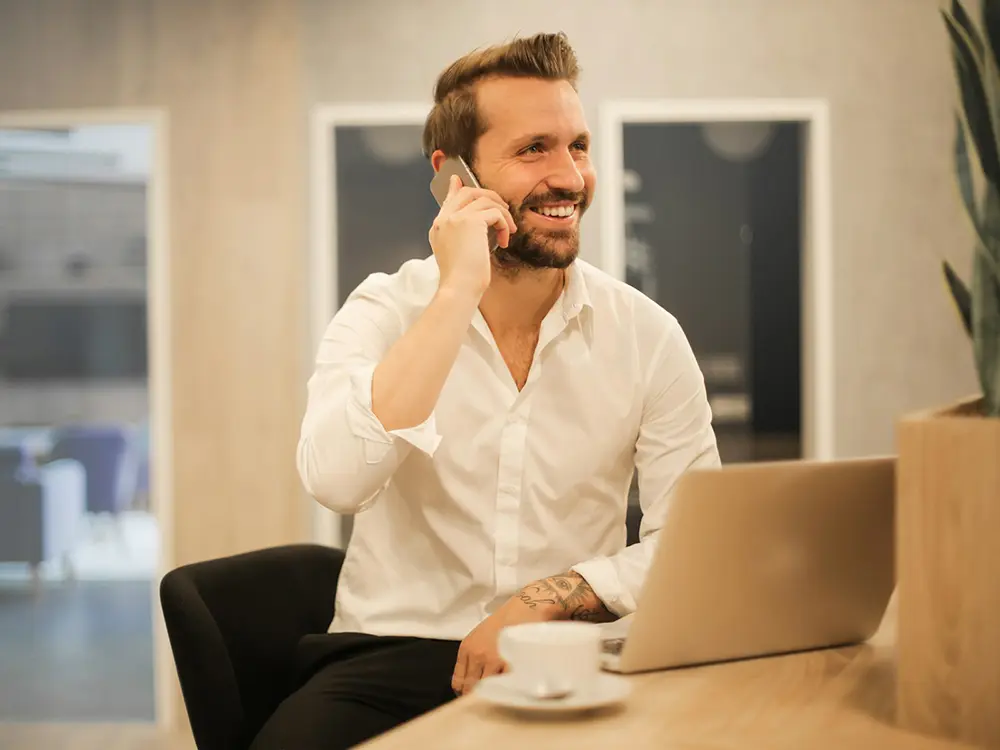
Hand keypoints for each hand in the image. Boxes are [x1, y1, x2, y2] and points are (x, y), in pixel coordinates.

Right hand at [429, 174, 515, 297]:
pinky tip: (505, 239)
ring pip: (484, 199)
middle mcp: (444, 219)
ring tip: (508, 230)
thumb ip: (463, 236)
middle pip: (467, 192)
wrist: (459, 288)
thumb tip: (479, 225)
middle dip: (488, 196)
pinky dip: (504, 223)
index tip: (458, 180)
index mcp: (438, 227)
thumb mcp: (458, 254)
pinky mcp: (470, 221)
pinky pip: (495, 212)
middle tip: (502, 208)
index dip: (456, 188)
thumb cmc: (461, 279)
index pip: (449, 199)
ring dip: (502, 213)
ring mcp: (456, 218)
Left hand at [451, 596, 547, 696]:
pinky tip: (510, 686)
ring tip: (499, 692)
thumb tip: (469, 685)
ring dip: (492, 692)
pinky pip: (503, 685)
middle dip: (477, 696)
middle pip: (470, 689)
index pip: (458, 682)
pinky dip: (505, 688)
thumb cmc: (503, 623)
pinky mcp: (509, 662)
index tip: (472, 695)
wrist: (523, 608)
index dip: (464, 692)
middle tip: (487, 698)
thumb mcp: (479, 637)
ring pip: (486, 689)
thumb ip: (471, 658)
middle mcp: (476, 655)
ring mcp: (493, 660)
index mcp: (466, 648)